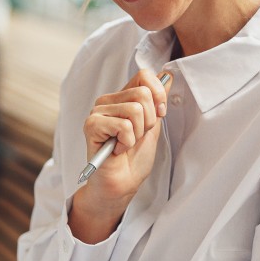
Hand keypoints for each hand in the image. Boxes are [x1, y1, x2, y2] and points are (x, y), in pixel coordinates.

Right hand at [69, 69, 171, 243]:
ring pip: (135, 109)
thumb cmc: (134, 159)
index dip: (158, 95)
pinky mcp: (92, 125)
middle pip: (142, 93)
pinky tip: (117, 149)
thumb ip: (157, 102)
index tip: (158, 115)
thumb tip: (167, 76)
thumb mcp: (152, 126)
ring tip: (126, 144)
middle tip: (137, 137)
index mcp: (121, 97)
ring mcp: (98, 112)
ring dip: (137, 134)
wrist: (122, 184)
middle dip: (149, 120)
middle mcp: (107, 101)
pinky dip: (127, 142)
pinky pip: (123, 125)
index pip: (144, 76)